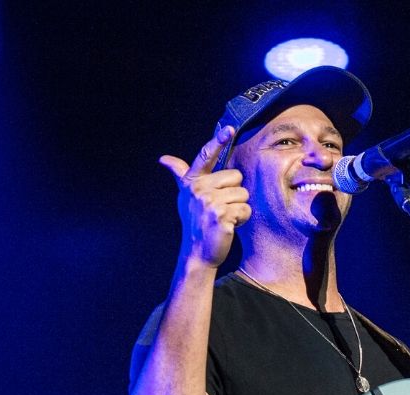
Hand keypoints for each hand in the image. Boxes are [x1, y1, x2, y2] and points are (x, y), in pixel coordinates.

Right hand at [158, 125, 251, 267]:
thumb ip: (180, 174)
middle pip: (237, 177)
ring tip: (223, 218)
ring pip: (243, 194)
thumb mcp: (185, 196)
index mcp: (193, 181)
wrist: (197, 251)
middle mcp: (199, 189)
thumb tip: (163, 159)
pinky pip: (245, 210)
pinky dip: (242, 220)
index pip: (206, 155)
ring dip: (238, 208)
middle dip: (234, 193)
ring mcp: (210, 202)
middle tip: (220, 208)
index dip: (217, 141)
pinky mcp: (222, 215)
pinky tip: (228, 226)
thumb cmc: (195, 222)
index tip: (229, 128)